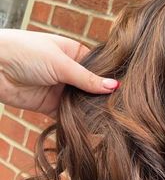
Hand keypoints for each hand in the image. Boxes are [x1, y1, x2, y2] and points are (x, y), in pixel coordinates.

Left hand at [0, 29, 118, 117]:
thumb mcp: (60, 63)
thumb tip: (114, 86)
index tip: (125, 92)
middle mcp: (69, 71)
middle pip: (91, 87)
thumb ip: (86, 78)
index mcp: (74, 53)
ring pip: (81, 103)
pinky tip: (90, 127)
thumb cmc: (25, 52)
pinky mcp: (49, 106)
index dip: (109, 79)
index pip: (99, 68)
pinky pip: (67, 116)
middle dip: (101, 98)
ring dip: (89, 110)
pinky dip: (76, 121)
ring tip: (109, 120)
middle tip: (120, 110)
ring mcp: (59, 89)